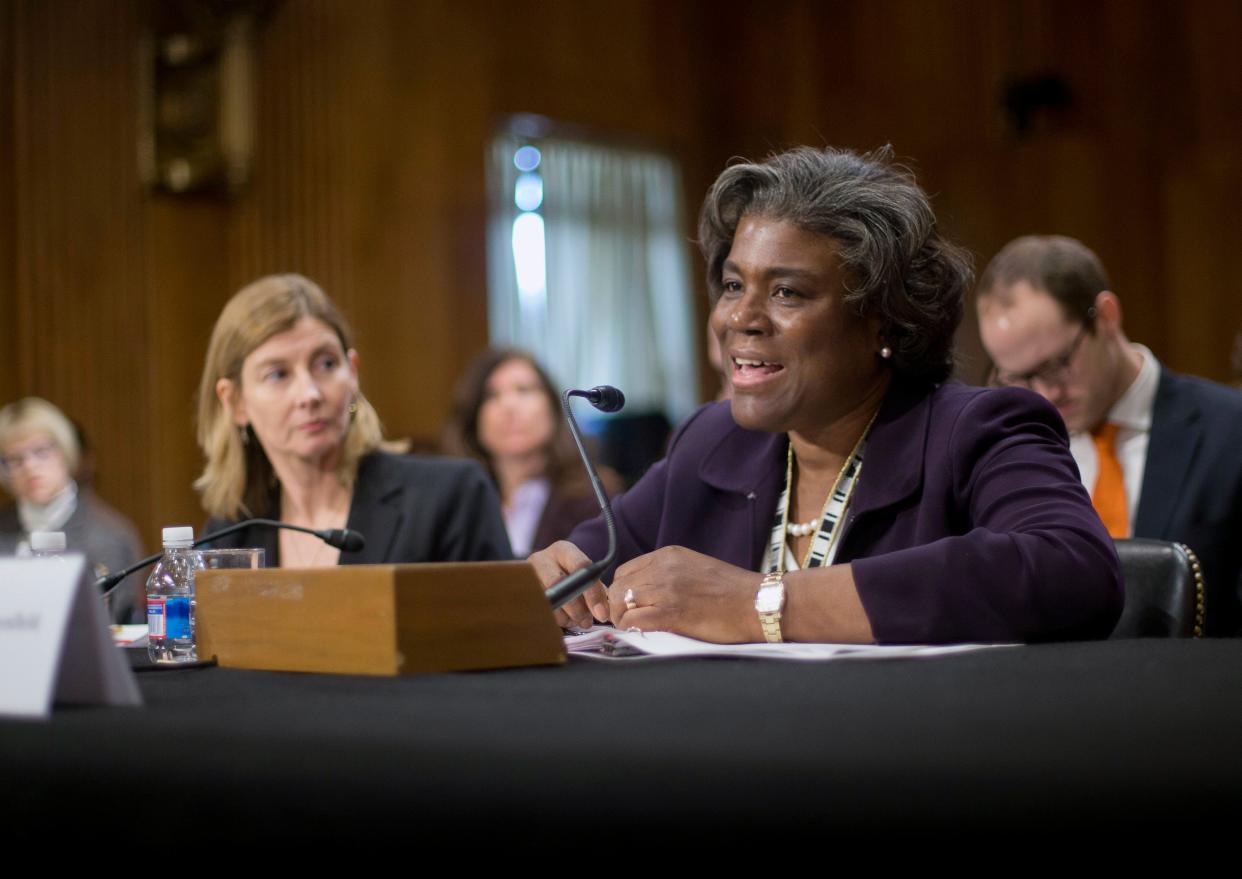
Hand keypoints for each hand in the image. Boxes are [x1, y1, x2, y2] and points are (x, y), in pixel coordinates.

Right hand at [527, 540, 609, 628]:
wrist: (543, 573)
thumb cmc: (570, 575)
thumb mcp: (584, 575)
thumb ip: (596, 589)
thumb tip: (603, 611)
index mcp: (563, 550)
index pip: (581, 567)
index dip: (593, 593)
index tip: (602, 614)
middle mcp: (542, 558)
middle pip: (559, 584)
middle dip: (576, 609)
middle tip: (586, 622)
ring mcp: (527, 576)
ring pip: (547, 601)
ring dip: (565, 617)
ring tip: (574, 619)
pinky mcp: (520, 592)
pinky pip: (537, 611)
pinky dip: (553, 620)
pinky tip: (560, 618)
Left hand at [609, 546, 762, 642]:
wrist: (758, 603)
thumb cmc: (734, 592)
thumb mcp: (696, 568)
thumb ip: (670, 575)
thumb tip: (646, 593)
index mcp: (669, 555)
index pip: (626, 571)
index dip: (622, 591)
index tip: (628, 606)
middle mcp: (663, 567)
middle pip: (618, 586)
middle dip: (617, 606)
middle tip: (627, 622)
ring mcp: (665, 589)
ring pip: (619, 602)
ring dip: (622, 619)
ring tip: (635, 629)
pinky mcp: (670, 612)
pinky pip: (632, 620)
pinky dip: (631, 629)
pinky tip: (643, 633)